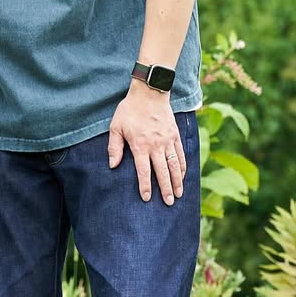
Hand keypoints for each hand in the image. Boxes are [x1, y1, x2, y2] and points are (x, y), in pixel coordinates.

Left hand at [108, 83, 186, 204]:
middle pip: (162, 172)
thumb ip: (115, 147)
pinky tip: (182, 176)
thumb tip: (112, 165)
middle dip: (165, 189)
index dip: (145, 186)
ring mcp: (167, 141)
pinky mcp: (175, 135)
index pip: (144, 171)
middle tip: (168, 203)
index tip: (147, 198)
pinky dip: (182, 167)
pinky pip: (180, 154)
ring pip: (174, 165)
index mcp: (140, 145)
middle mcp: (156, 145)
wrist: (149, 93)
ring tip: (178, 194)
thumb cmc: (129, 110)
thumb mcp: (116, 127)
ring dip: (177, 181)